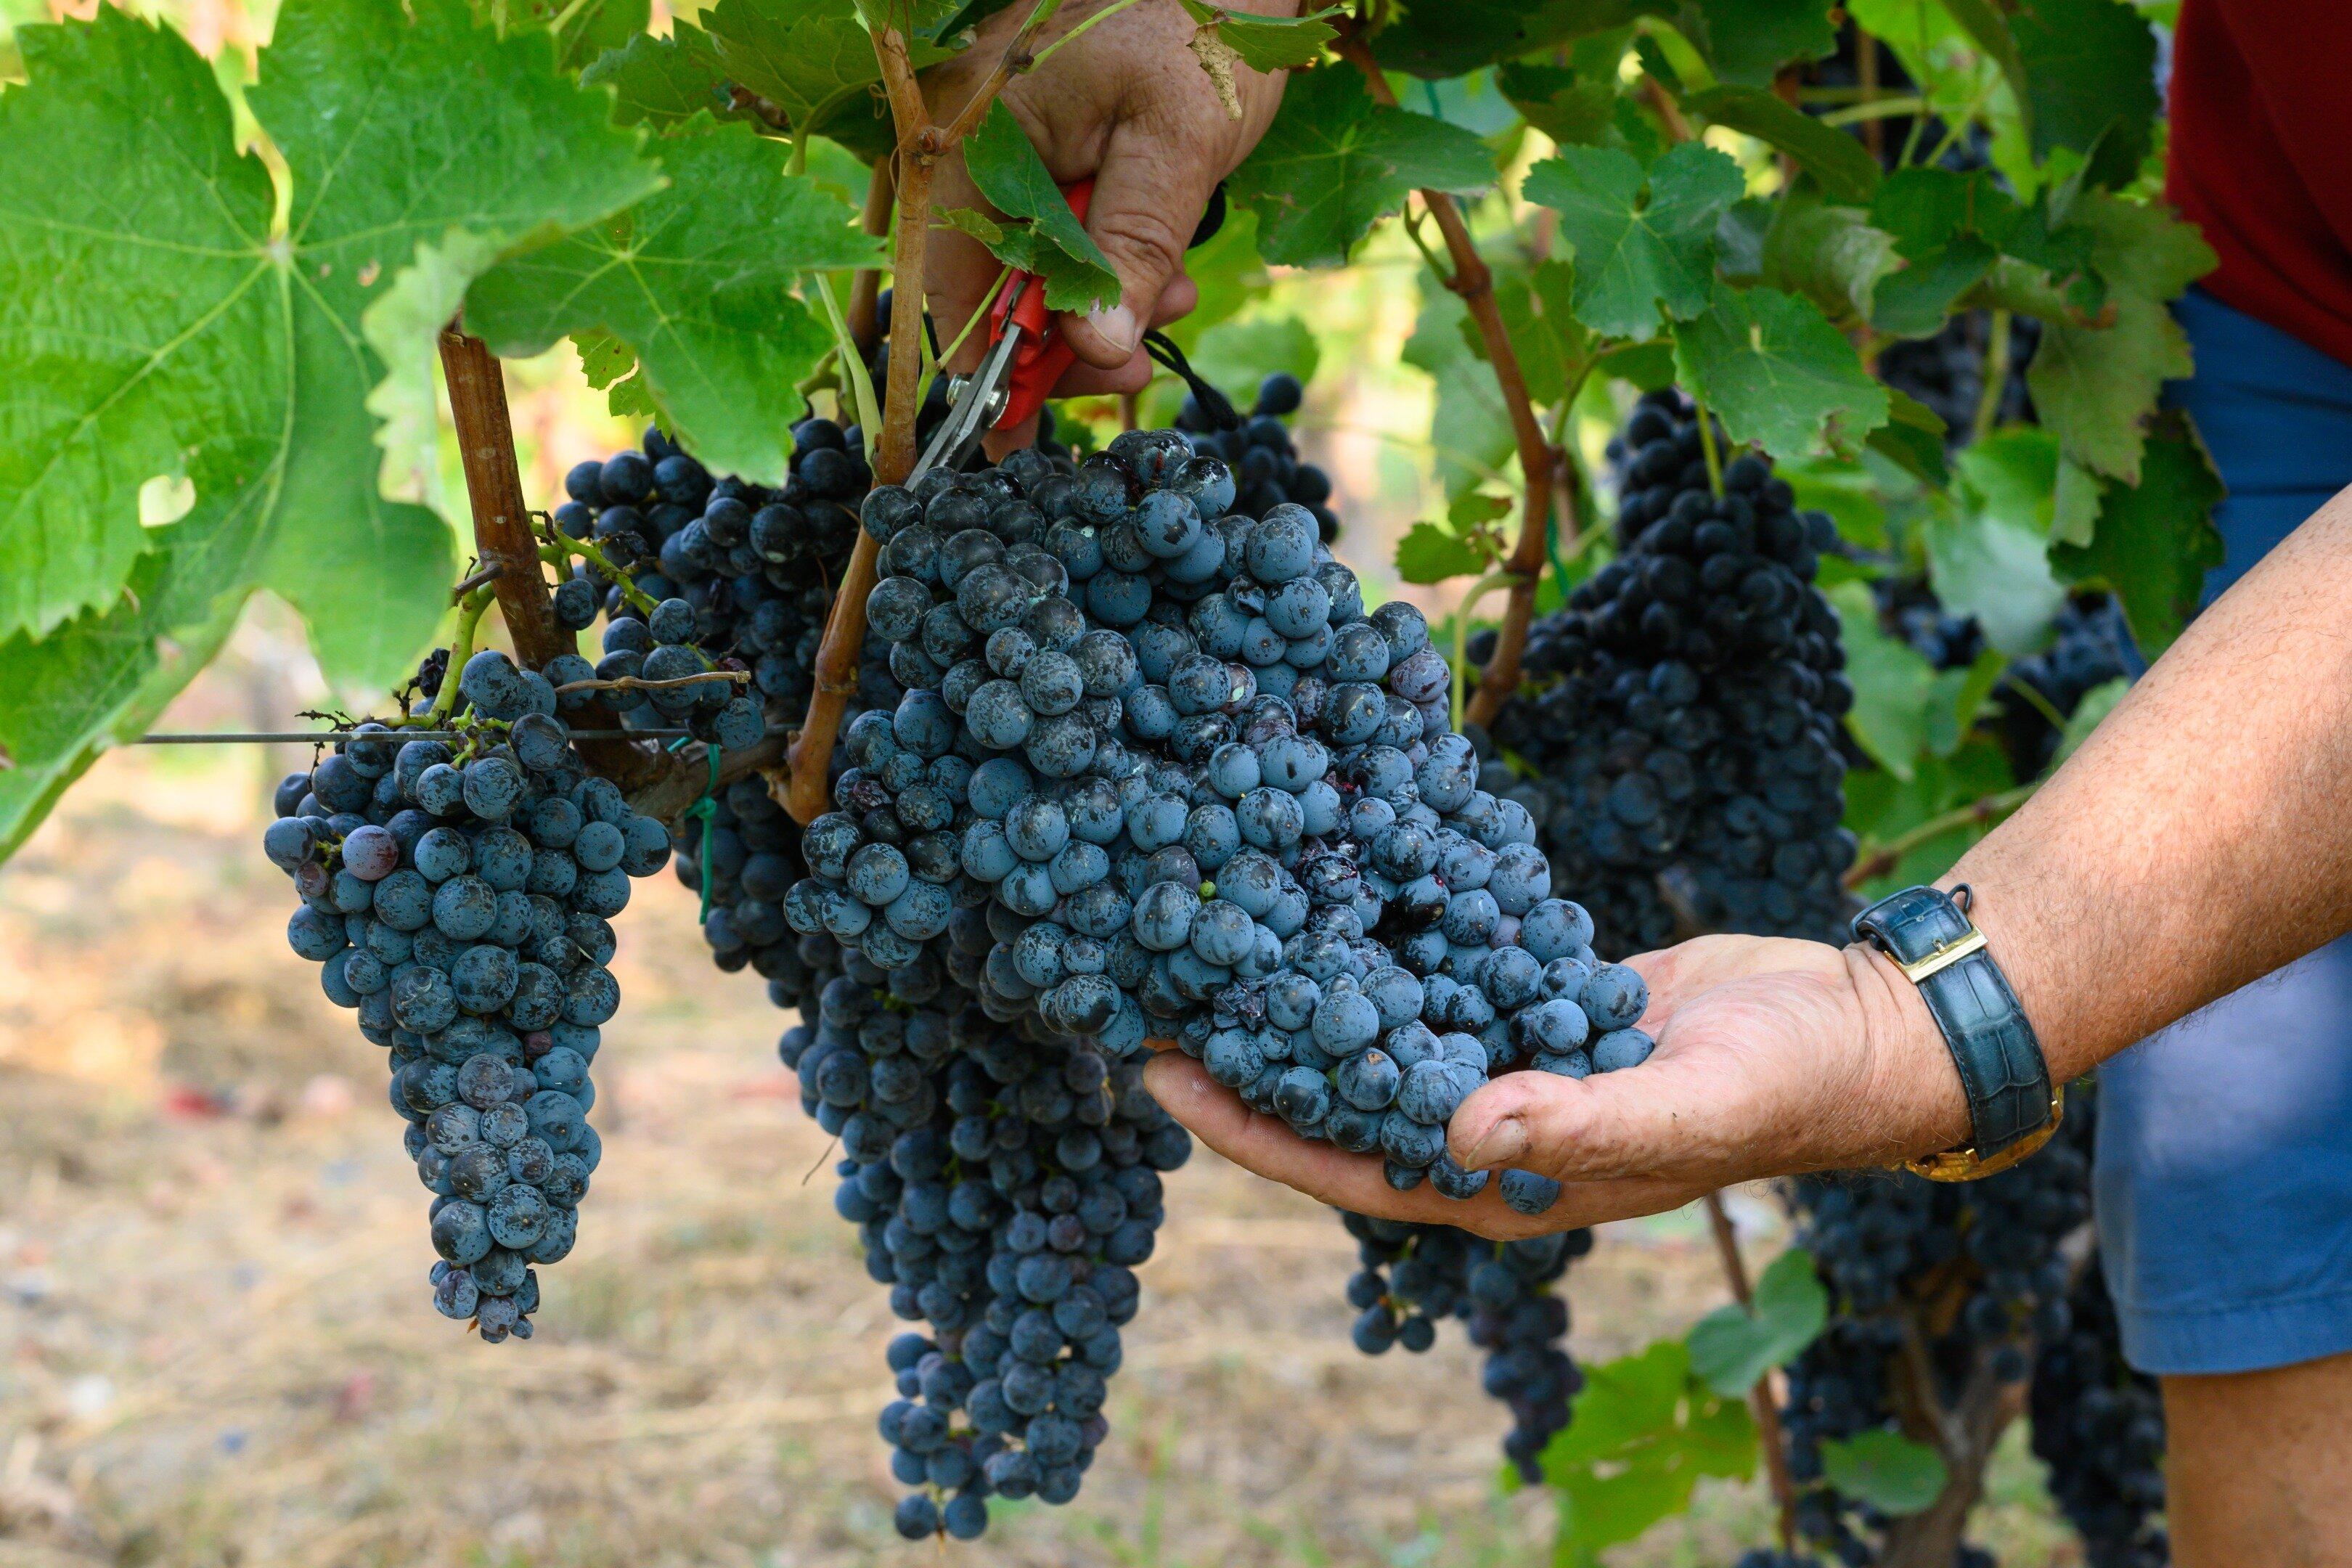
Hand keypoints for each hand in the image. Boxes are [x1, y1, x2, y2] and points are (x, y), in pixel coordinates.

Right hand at [917, 0, 1295, 450]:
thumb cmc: (1199, 24)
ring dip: (1103, 311)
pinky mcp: (1050, 161)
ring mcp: (1010, 157)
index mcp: (976, 141)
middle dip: (1068, 343)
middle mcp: (974, 151)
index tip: (1016, 439)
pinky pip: (1064, 242)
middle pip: (992, 293)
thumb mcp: (1175, 145)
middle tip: (1139, 364)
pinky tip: (1167, 267)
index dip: (986, 370)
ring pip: (1036, 276)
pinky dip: (1113, 270)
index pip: (951, 285)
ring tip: (1176, 297)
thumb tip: (1096, 349)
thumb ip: (1128, 247)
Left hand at [1142, 935, 1972, 1237]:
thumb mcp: (1692, 1103)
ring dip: (1310, 995)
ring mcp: (1516, 1061)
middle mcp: (1497, 1130)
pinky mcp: (1540, 997)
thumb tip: (1462, 1131)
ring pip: (1387, 1034)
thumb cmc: (1790, 1083)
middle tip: (1157, 993)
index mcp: (1513, 1182)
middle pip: (1346, 1099)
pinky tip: (1333, 885)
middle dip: (1255, 1057)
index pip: (1350, 1167)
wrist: (1864, 1026)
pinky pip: (1445, 973)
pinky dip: (1390, 940)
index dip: (1255, 1130)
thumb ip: (1581, 1123)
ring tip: (1224, 933)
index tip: (1166, 1079)